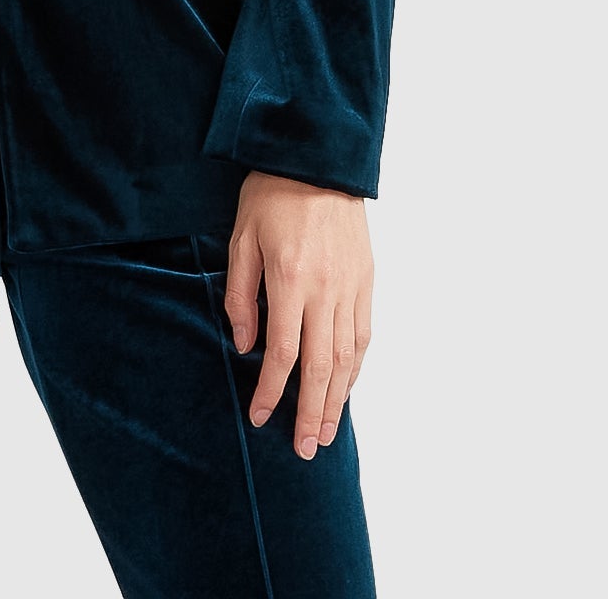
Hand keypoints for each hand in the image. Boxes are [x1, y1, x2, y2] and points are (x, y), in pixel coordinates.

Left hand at [222, 171, 372, 460]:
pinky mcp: (367, 279)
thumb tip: (244, 345)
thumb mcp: (241, 239)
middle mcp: (325, 290)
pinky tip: (347, 387)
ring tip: (328, 432)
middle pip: (322, 367)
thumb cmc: (271, 194)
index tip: (259, 417)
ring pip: (348, 357)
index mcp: (290, 280)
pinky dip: (356, 367)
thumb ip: (241, 295)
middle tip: (305, 450)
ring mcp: (351, 286)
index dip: (271, 391)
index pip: (284, 354)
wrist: (318, 156)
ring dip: (338, 400)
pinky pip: (364, 334)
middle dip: (311, 413)